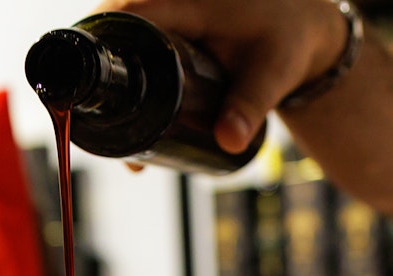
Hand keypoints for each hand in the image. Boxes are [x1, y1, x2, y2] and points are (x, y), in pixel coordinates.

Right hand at [90, 0, 349, 154]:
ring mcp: (169, 10)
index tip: (91, 87)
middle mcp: (172, 0)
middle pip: (115, 25)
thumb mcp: (272, 76)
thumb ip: (250, 107)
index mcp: (187, 2)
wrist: (302, 28)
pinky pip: (136, 37)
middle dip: (102, 68)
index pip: (129, 14)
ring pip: (123, 33)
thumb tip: (229, 143)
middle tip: (100, 119)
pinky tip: (119, 103)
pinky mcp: (170, 23)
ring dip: (110, 69)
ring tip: (111, 125)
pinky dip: (125, 63)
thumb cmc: (288, 44)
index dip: (102, 44)